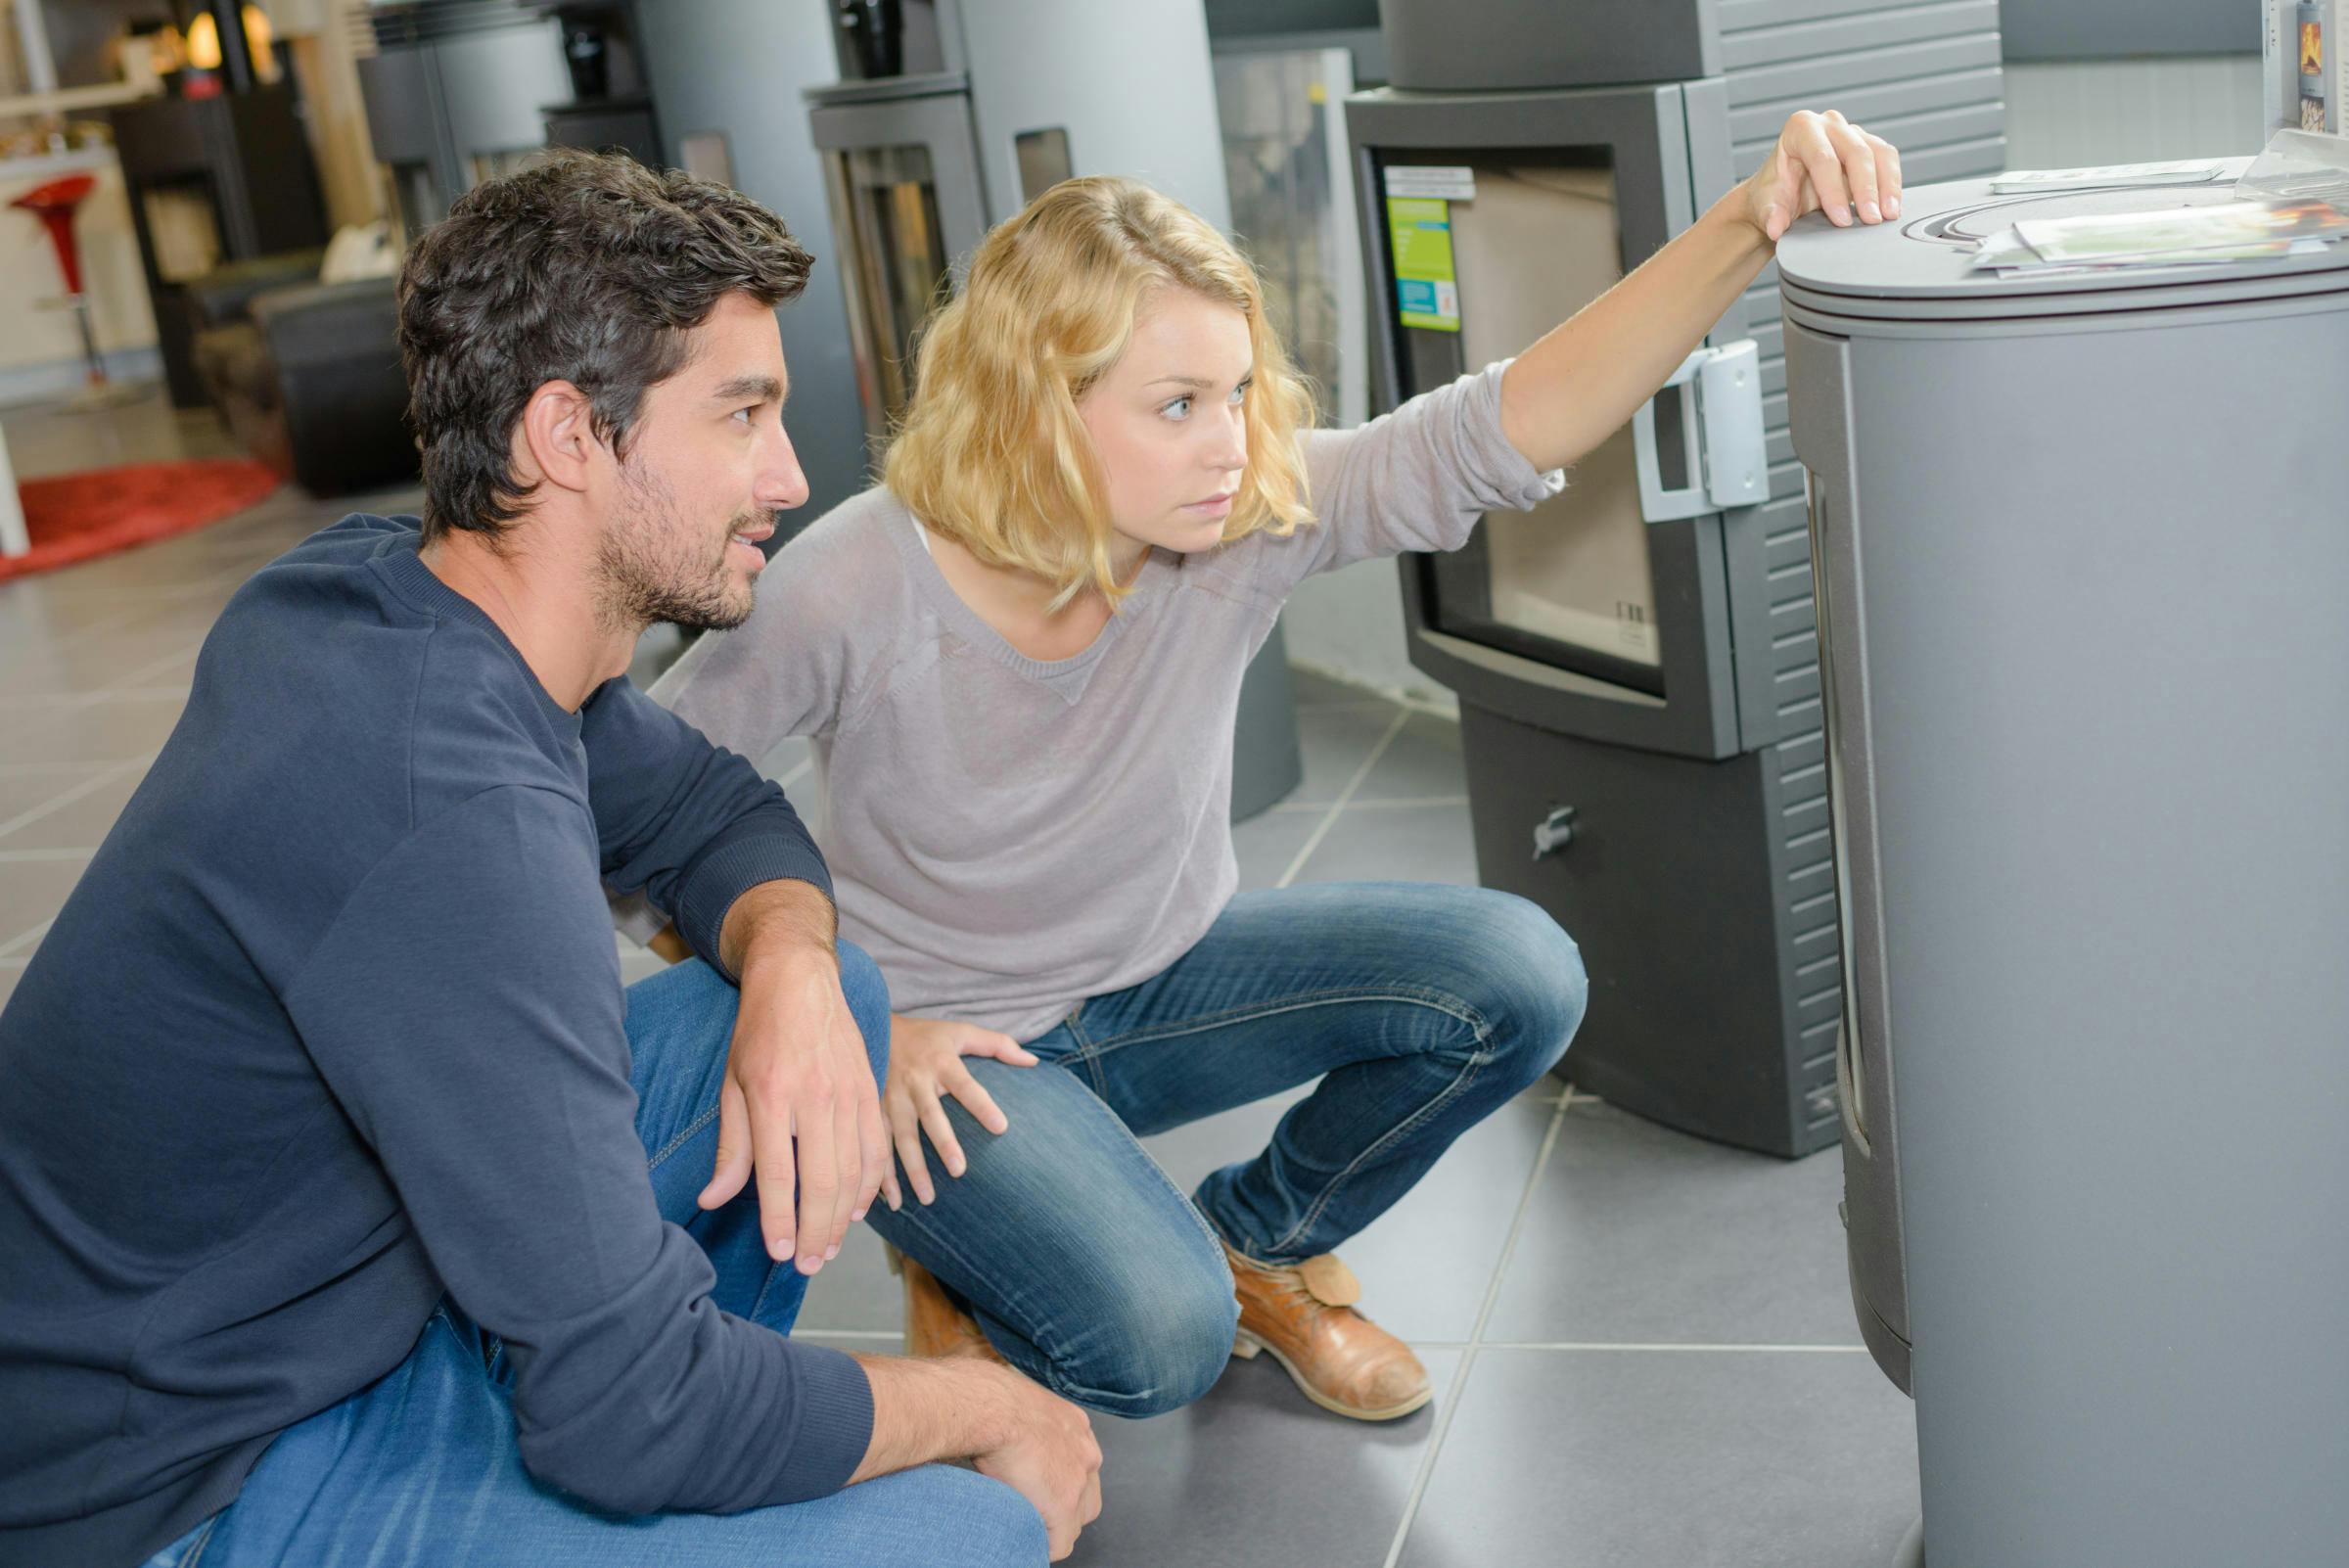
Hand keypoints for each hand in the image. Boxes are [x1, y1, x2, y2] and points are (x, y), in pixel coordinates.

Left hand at [699, 945, 887, 1275]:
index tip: (779, 1254)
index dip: (780, 1221)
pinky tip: (858, 1211)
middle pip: (823, 1181)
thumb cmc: (759, 1033)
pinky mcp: (871, 1089)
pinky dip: (870, 1185)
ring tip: (828, 1249)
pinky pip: (876, 1149)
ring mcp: (849, 1093)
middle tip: (807, 1266)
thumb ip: (731, 1147)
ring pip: (854, 1171)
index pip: (780, 1173)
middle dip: (816, 1232)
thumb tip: (714, 1199)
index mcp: (773, 1095)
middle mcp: (816, 1096)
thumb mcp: (732, 1085)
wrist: (801, 980)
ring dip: (843, 1218)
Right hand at [879, 1014, 1037, 1209]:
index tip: (1002, 1127)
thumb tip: (1033, 1061)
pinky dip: (882, 1174)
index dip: (982, 1105)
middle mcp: (915, 1083)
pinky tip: (893, 1200)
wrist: (874, 1028)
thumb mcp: (962, 1031)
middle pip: (930, 1116)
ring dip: (912, 1169)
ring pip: (900, 1138)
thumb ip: (997, 1045)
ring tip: (928, 1198)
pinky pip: (877, 1145)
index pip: (966, 1086)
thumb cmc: (928, 1036)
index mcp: (941, 1063)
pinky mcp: (874, 1112)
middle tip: (959, 1171)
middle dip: (943, 1143)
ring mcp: (891, 1099)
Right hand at [973, 1368, 1103, 1561]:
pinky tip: (1024, 1543)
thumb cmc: (990, 1401)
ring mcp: (1077, 1480)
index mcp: (1075, 1427)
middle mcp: (1085, 1453)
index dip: (1057, 1485)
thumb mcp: (1020, 1404)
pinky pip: (1059, 1544)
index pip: (1079, 1467)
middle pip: (1086, 1498)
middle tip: (1034, 1515)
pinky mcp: (1062, 1505)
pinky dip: (1042, 1548)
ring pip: (1074, 1524)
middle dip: (1064, 1511)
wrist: (991, 1407)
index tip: (1037, 1491)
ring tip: (1027, 1530)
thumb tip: (1004, 1431)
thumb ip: (1025, 1423)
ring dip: (1052, 1530)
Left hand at [1742, 109, 1903, 243]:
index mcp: (1800, 128)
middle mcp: (1828, 124)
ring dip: (1887, 186)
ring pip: (1879, 152)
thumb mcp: (1766, 206)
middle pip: (1856, 152)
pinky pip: (1888, 160)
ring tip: (1888, 215)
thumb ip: (1770, 216)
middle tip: (1870, 220)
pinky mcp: (1869, 146)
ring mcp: (1851, 132)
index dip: (1834, 191)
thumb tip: (1775, 228)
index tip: (1841, 221)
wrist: (1785, 194)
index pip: (1823, 158)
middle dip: (1866, 189)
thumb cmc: (1775, 193)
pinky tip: (1891, 207)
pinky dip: (1892, 184)